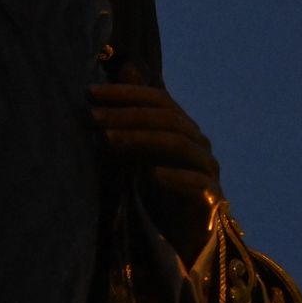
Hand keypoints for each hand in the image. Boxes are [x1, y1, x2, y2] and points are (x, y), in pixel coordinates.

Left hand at [88, 75, 221, 263]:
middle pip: (166, 118)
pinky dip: (175, 177)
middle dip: (126, 114)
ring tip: (106, 140)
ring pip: (178, 144)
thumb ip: (133, 111)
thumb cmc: (155, 190)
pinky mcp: (212, 200)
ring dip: (140, 139)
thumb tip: (123, 64)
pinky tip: (150, 174)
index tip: (89, 93)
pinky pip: (198, 183)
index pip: (158, 99)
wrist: (181, 238)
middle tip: (91, 116)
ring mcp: (207, 170)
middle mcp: (197, 144)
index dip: (125, 93)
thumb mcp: (137, 149)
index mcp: (181, 128)